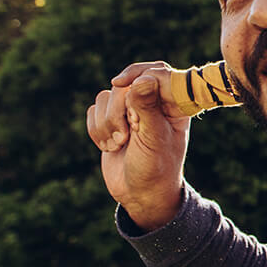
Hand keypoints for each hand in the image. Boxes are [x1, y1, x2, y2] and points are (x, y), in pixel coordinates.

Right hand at [86, 61, 189, 229]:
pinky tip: (110, 147)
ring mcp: (129, 110)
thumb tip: (143, 79)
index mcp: (172, 103)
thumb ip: (147, 108)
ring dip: (107, 124)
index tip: (120, 83)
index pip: (156, 71)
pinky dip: (97, 130)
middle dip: (118, 112)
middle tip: (127, 137)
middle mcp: (152, 101)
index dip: (137, 74)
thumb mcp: (153, 139)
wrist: (140, 194)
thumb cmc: (156, 167)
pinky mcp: (111, 120)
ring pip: (105, 97)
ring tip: (119, 145)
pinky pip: (93, 111)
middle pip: (124, 85)